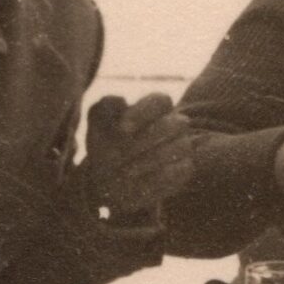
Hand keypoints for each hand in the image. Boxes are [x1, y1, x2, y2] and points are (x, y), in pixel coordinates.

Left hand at [83, 93, 196, 214]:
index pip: (160, 101)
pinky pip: (183, 169)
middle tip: (124, 154)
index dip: (143, 113)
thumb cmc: (105, 145)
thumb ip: (106, 106)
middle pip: (177, 123)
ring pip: (182, 146)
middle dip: (149, 138)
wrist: (107, 180)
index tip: (122, 129)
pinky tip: (140, 183)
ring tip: (127, 172)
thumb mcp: (98, 124)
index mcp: (155, 108)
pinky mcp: (185, 169)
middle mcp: (174, 124)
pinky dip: (160, 177)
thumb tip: (121, 100)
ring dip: (151, 160)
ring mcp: (183, 146)